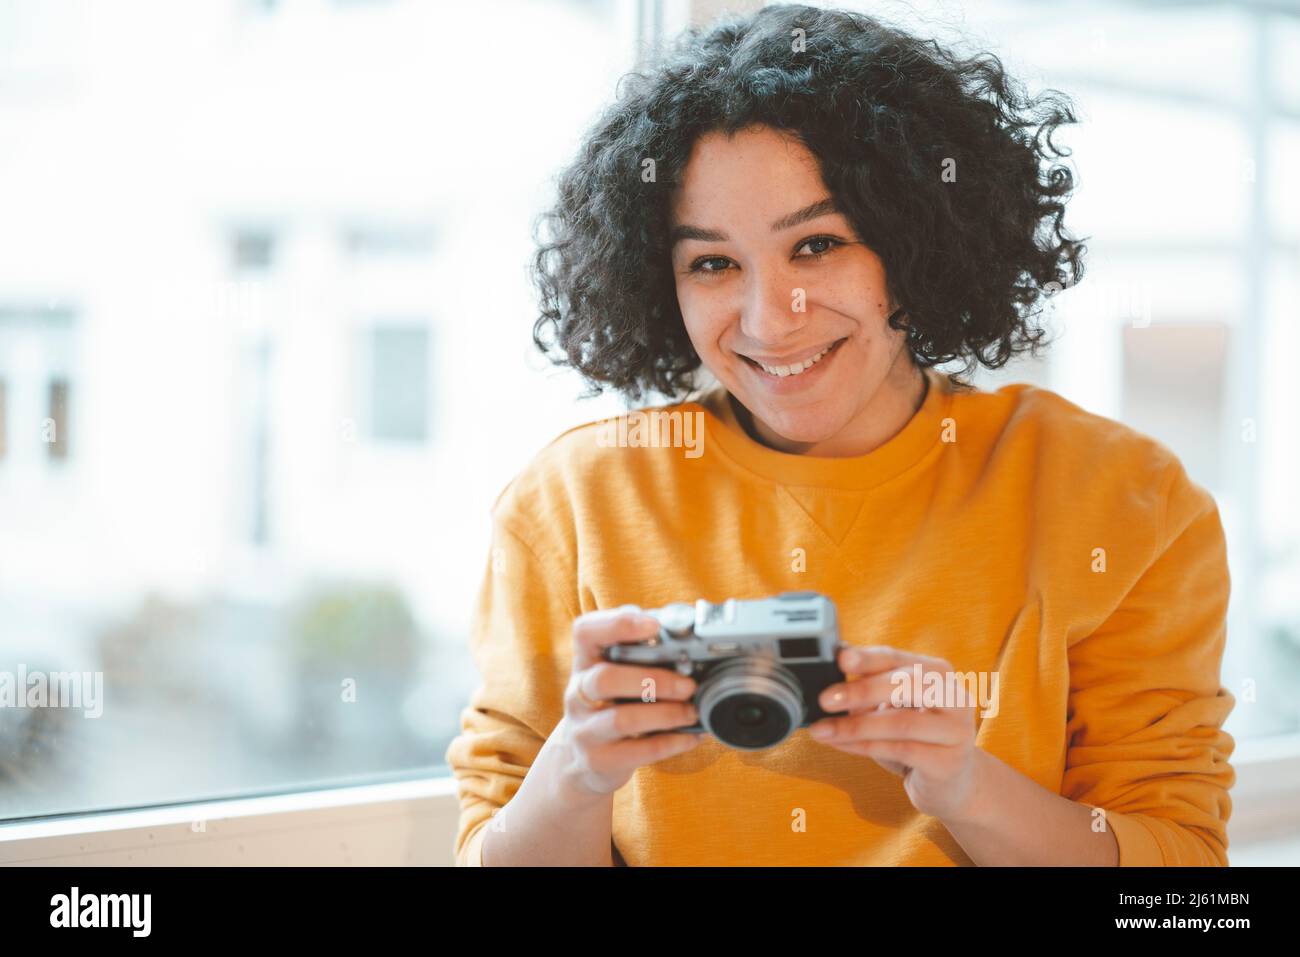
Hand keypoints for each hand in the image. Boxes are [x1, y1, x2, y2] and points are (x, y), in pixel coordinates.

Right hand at [553, 605, 707, 796]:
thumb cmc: (608, 706)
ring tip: (692, 711)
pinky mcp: (600, 760)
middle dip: (653, 680)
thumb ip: (637, 656)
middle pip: (604, 679)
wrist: (578, 760)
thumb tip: (687, 638)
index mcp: (585, 663)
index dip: (617, 624)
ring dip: (666, 714)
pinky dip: (672, 742)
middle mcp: (578, 694)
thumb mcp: (612, 676)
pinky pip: (640, 751)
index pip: (585, 632)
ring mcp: (585, 730)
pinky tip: (691, 736)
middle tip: (688, 684)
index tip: (654, 625)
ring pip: (622, 719)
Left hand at [808, 645, 981, 820]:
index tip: (840, 659)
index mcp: (938, 672)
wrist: (950, 784)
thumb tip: (831, 671)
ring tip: (822, 729)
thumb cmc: (914, 739)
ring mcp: (957, 730)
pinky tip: (839, 745)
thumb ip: (869, 686)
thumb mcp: (892, 707)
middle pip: (906, 685)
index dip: (867, 658)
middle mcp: (955, 696)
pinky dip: (864, 746)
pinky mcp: (949, 762)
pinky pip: (901, 751)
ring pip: (901, 722)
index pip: (898, 658)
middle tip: (825, 699)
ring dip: (855, 726)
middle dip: (861, 691)